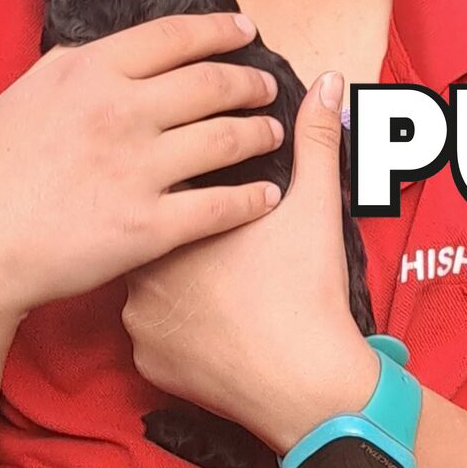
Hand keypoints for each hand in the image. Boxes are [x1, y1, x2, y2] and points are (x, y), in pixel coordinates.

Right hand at [0, 12, 286, 341]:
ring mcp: (138, 170)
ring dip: (259, 135)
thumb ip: (72, 72)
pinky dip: (252, 200)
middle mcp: (122, 111)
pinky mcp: (147, 228)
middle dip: (250, 84)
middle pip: (211, 84)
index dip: (220, 32)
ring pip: (224, 141)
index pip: (174, 37)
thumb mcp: (23, 98)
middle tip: (267, 88)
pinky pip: (218, 208)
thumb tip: (106, 54)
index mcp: (90, 71)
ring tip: (274, 135)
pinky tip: (269, 197)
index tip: (245, 33)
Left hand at [122, 69, 377, 451]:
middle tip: (225, 259)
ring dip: (172, 288)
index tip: (216, 200)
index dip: (191, 188)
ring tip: (220, 295)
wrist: (304, 384)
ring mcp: (137, 319)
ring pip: (145, 290)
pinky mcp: (146, 362)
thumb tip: (328, 83)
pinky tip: (207, 330)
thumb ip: (315, 140)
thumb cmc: (306, 291)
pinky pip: (151, 339)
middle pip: (151, 238)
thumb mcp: (315, 206)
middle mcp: (141, 264)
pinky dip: (173, 333)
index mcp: (175, 215)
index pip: (165, 186)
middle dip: (179, 240)